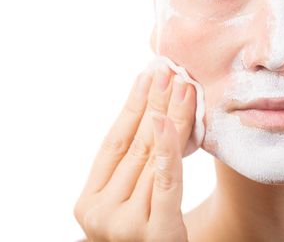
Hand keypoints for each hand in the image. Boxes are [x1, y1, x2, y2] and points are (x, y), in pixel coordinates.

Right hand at [74, 63, 195, 241]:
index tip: (146, 77)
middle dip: (154, 104)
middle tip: (169, 70)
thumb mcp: (133, 204)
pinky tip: (172, 119)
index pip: (113, 143)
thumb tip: (156, 121)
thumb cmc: (145, 240)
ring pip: (152, 158)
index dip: (131, 107)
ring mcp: (123, 224)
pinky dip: (170, 148)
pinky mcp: (154, 233)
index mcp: (89, 201)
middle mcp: (99, 212)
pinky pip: (165, 181)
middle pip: (136, 145)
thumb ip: (137, 173)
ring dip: (170, 117)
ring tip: (183, 85)